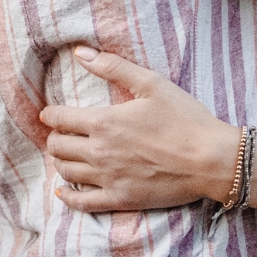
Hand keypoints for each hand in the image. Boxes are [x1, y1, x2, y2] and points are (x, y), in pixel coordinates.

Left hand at [41, 49, 256, 218]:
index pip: (61, 120)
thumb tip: (81, 53)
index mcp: (104, 122)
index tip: (49, 114)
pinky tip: (64, 191)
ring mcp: (107, 179)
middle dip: (55, 138)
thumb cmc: (183, 117)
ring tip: (65, 155)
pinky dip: (68, 197)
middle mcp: (99, 153)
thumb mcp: (152, 83)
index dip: (51, 116)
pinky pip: (82, 203)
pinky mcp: (119, 200)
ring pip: (67, 174)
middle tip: (60, 133)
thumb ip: (114, 66)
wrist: (208, 158)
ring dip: (61, 163)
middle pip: (59, 148)